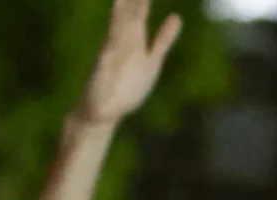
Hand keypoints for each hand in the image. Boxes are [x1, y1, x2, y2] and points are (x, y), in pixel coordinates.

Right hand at [76, 0, 181, 124]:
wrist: (102, 111)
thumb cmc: (128, 85)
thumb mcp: (152, 60)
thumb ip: (163, 39)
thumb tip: (177, 16)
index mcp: (133, 42)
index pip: (138, 15)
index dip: (142, 1)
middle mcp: (120, 47)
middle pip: (128, 21)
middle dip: (132, 4)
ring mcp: (109, 62)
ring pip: (116, 38)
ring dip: (119, 21)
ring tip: (120, 3)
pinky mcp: (100, 78)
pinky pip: (104, 68)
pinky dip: (106, 59)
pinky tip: (107, 52)